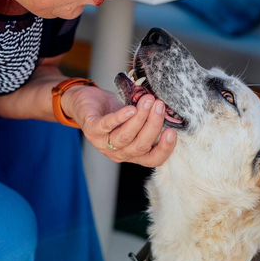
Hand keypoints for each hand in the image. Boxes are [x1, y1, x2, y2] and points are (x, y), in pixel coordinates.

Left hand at [61, 84, 176, 166]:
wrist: (87, 101)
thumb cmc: (116, 111)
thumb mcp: (136, 119)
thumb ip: (149, 121)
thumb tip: (168, 112)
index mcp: (133, 153)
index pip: (153, 159)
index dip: (164, 149)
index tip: (172, 132)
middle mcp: (119, 152)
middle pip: (140, 146)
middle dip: (153, 125)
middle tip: (160, 106)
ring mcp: (103, 143)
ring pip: (125, 137)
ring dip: (139, 119)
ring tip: (149, 101)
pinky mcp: (91, 129)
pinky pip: (106, 126)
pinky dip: (120, 118)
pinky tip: (130, 109)